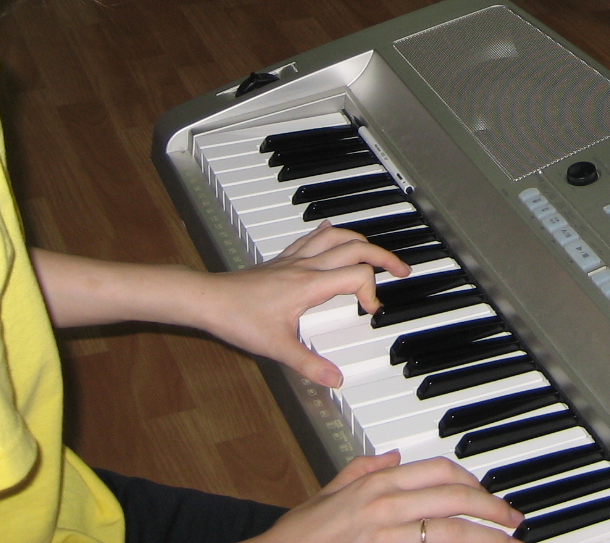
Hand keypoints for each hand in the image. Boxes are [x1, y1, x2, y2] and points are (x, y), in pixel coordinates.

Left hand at [189, 224, 409, 387]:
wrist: (208, 299)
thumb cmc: (238, 318)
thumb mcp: (277, 348)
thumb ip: (309, 364)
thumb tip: (336, 380)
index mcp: (310, 284)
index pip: (357, 275)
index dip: (372, 293)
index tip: (370, 312)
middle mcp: (306, 265)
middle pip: (356, 246)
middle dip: (385, 257)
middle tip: (401, 271)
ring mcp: (295, 259)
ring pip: (337, 234)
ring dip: (362, 240)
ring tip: (376, 253)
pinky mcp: (283, 259)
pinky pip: (313, 236)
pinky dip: (331, 232)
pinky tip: (333, 231)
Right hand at [258, 454, 522, 542]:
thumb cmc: (298, 534)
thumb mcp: (327, 491)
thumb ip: (362, 470)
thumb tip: (393, 455)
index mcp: (375, 483)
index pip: (438, 470)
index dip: (471, 481)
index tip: (488, 495)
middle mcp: (384, 506)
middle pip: (452, 499)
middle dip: (491, 509)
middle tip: (514, 520)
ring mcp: (383, 535)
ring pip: (447, 531)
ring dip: (483, 537)